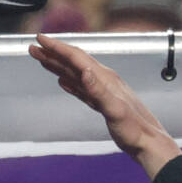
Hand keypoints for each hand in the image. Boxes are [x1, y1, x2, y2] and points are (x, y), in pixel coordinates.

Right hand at [29, 34, 180, 178]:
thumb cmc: (134, 129)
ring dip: (58, 65)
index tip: (40, 39)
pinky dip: (69, 81)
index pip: (76, 57)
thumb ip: (99, 90)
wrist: (147, 143)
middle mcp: (103, 80)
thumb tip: (84, 71)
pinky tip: (63, 81)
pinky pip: (81, 87)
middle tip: (33, 47)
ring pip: (75, 73)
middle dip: (53, 53)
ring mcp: (102, 90)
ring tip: (42, 59)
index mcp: (104, 78)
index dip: (57, 47)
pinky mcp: (102, 102)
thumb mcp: (115, 110)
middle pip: (73, 62)